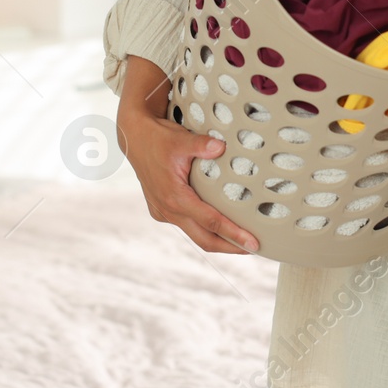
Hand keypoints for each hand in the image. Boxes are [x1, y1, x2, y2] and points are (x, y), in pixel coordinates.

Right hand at [117, 57, 260, 255]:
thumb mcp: (180, 139)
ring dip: (217, 239)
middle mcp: (168, 210)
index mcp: (174, 198)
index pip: (211, 222)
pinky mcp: (162, 210)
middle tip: (254, 249)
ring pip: (194, 234)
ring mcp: (163, 212)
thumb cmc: (157, 139)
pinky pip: (186, 224)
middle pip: (204, 240)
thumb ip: (202, 145)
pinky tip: (218, 224)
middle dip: (230, 247)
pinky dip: (203, 228)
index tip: (252, 243)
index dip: (233, 234)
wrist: (134, 138)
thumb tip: (221, 147)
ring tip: (240, 240)